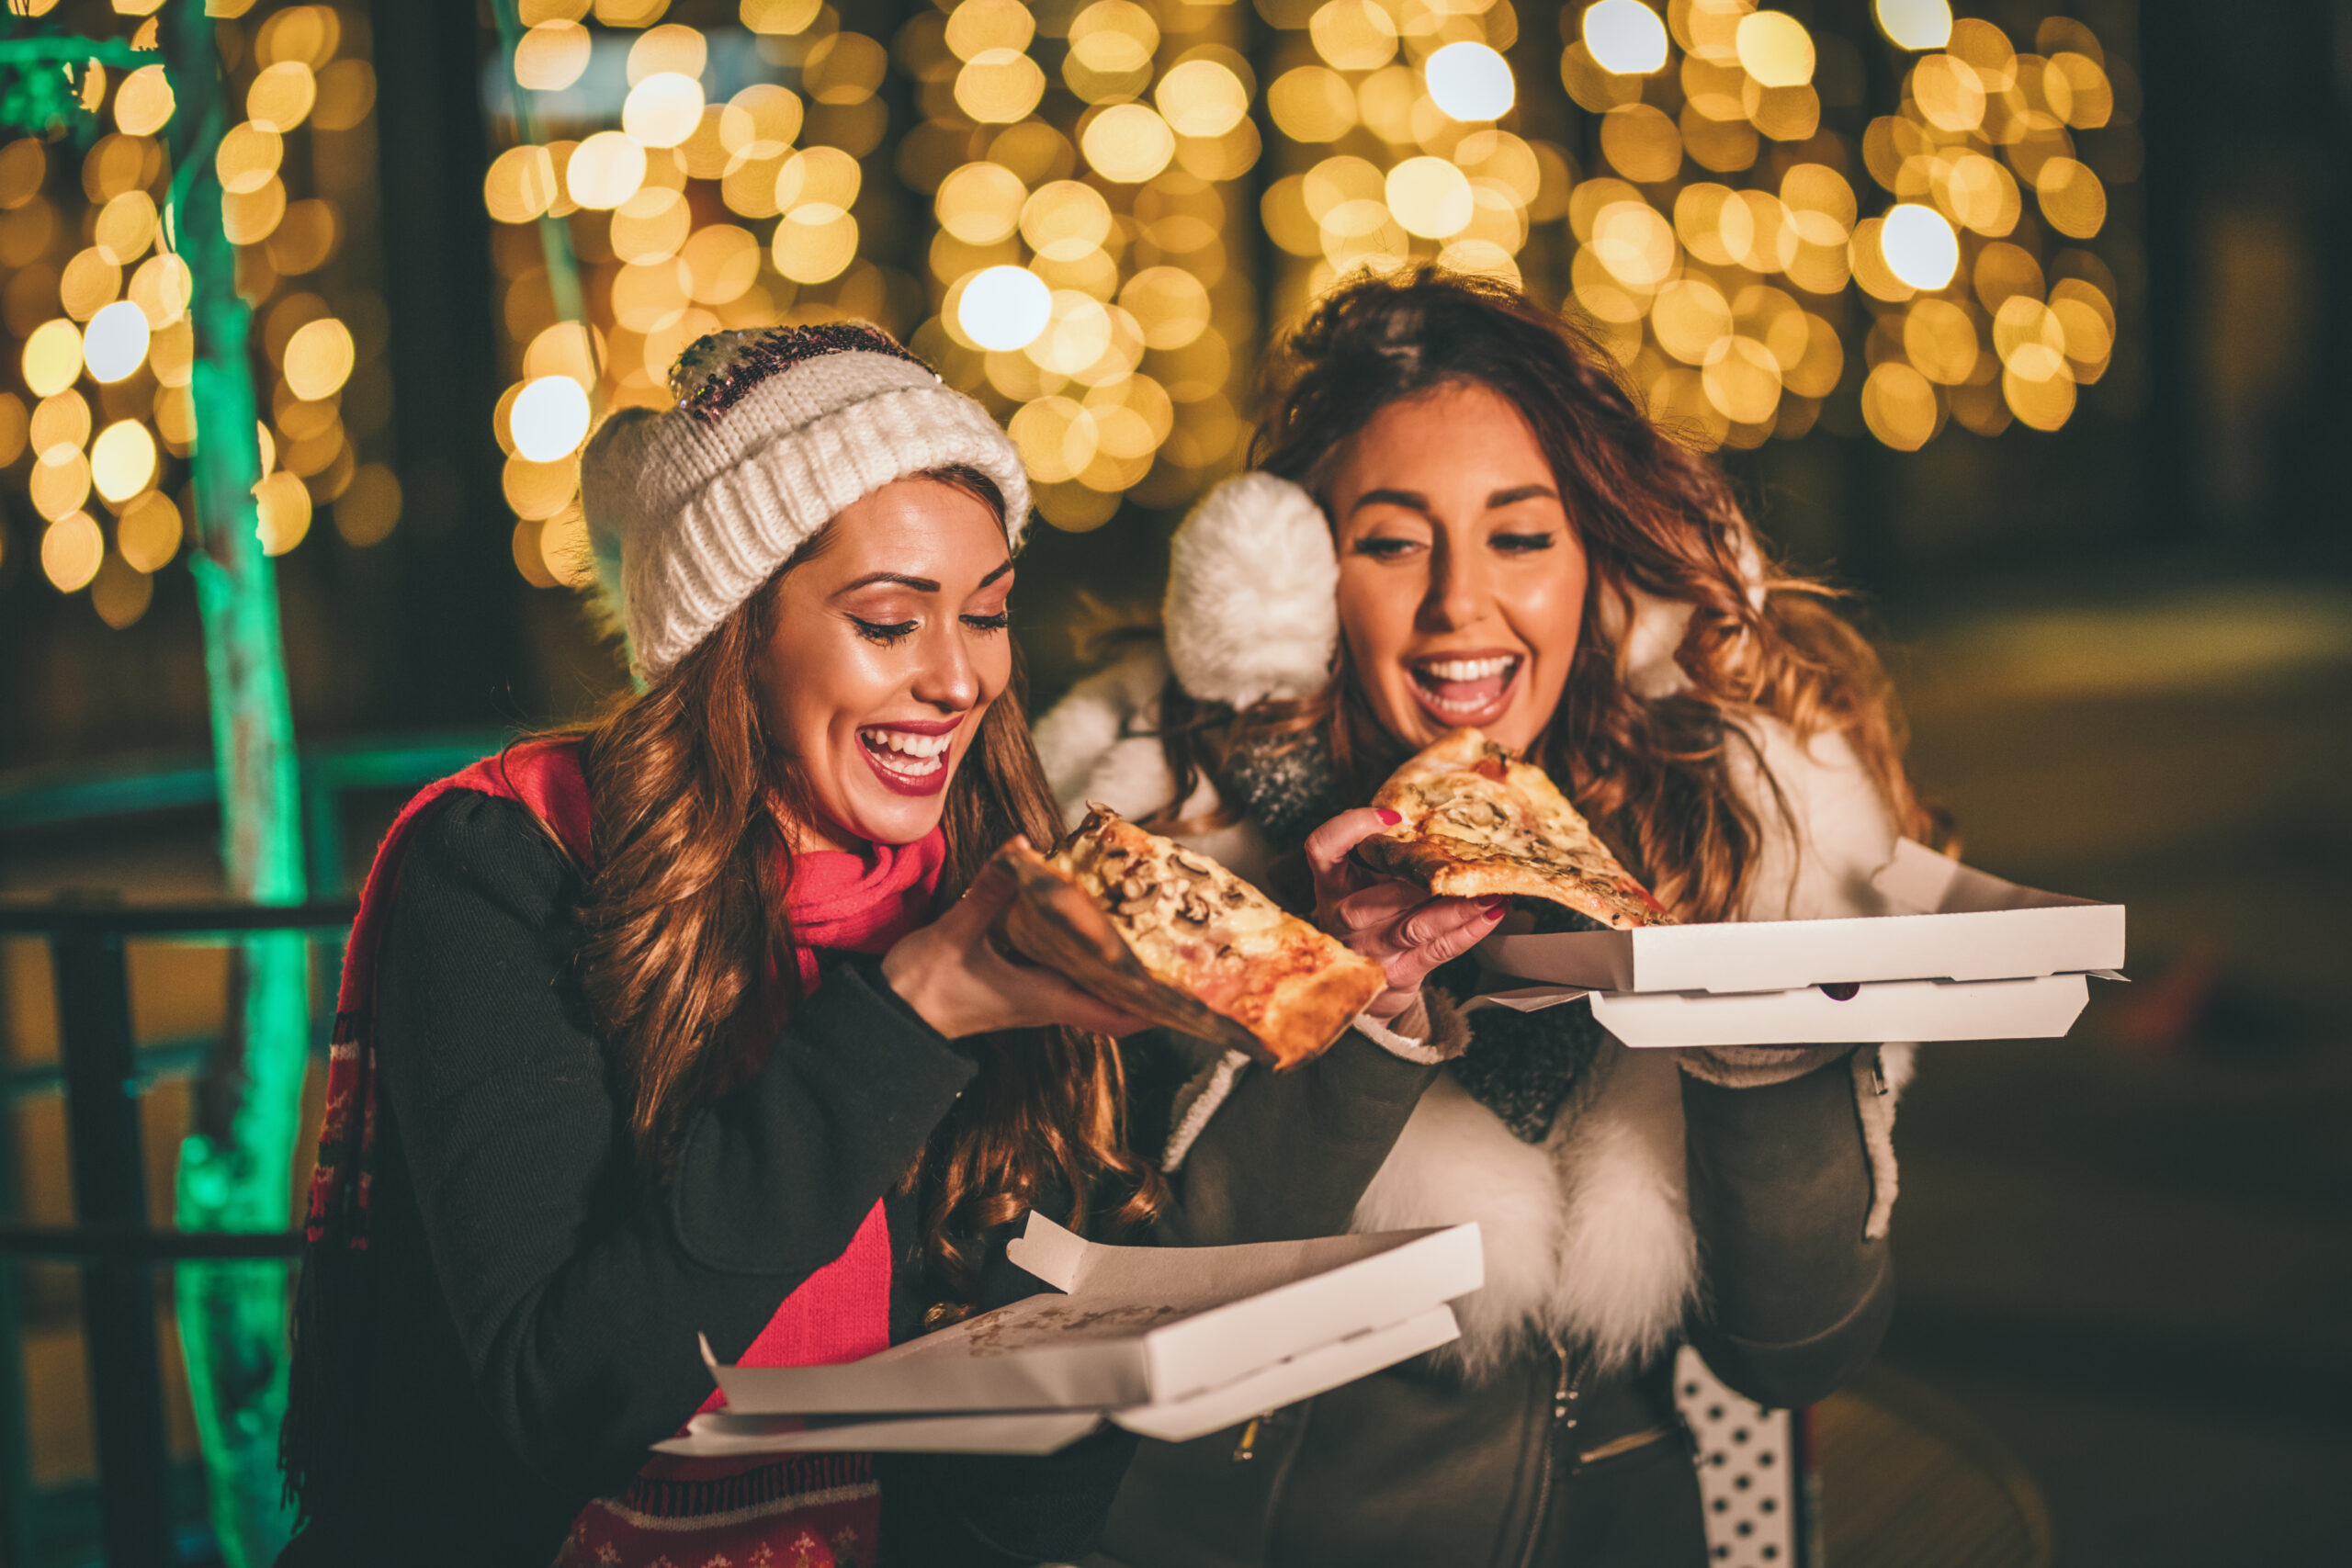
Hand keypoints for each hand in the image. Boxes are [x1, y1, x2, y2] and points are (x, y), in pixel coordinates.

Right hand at [881, 838, 1160, 1039]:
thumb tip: (1021, 849)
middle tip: (1179, 948)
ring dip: (1118, 964)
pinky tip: (1091, 924)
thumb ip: (989, 892)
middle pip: (1113, 999)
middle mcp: (1047, 1003)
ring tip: (1147, 929)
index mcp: (1043, 999)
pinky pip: (1067, 974)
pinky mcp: (1019, 986)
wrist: (891, 1019)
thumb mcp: (955, 935)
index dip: (1154, 1008)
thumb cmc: (922, 987)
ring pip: (1091, 985)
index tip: (1189, 994)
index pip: (1114, 1015)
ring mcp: (1034, 996)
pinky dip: (1086, 953)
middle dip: (1147, 978)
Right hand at [1305, 808, 1504, 1024]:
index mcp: (1331, 883)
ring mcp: (1370, 950)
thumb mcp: (1364, 880)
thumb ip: (1388, 854)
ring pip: (1415, 928)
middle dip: (1418, 884)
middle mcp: (1343, 918)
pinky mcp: (1401, 973)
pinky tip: (1493, 911)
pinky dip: (1470, 930)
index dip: (1349, 828)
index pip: (1321, 848)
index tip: (1393, 816)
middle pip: (1369, 902)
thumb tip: (1444, 819)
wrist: (1366, 975)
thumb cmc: (1370, 911)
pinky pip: (1439, 950)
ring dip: (1457, 908)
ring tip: (1490, 891)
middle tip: (1457, 865)